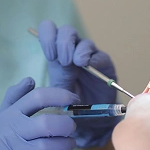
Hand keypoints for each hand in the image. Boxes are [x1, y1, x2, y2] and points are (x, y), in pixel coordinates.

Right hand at [0, 77, 78, 149]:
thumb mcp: (2, 114)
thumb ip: (15, 95)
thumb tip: (30, 80)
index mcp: (11, 114)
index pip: (38, 97)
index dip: (60, 95)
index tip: (74, 99)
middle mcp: (14, 131)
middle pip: (46, 123)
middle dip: (65, 124)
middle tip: (72, 125)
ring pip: (49, 145)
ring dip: (65, 143)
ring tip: (69, 141)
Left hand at [37, 20, 119, 147]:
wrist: (90, 119)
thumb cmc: (69, 103)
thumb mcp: (56, 92)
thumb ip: (53, 78)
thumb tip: (46, 68)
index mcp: (56, 53)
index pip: (49, 30)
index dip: (48, 37)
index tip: (50, 55)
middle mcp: (73, 50)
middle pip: (67, 31)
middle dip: (64, 43)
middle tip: (64, 61)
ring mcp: (89, 57)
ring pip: (84, 42)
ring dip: (79, 50)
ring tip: (77, 63)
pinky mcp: (104, 65)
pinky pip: (100, 56)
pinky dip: (94, 59)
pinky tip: (89, 65)